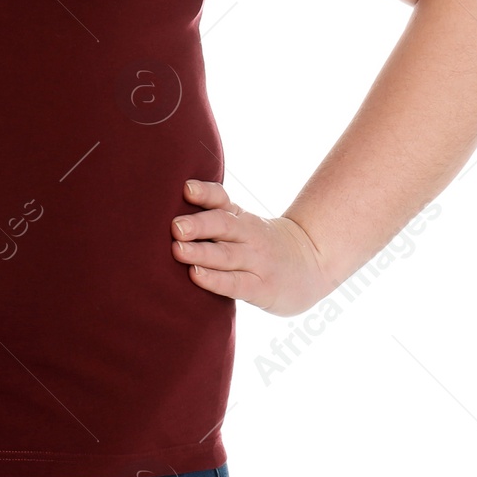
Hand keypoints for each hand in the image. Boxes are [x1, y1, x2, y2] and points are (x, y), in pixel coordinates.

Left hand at [170, 179, 330, 316]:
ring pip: (226, 255)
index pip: (222, 200)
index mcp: (240, 217)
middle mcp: (248, 235)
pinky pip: (235, 283)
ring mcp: (256, 261)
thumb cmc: (262, 244)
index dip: (205, 193)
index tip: (186, 189)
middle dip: (198, 224)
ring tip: (178, 249)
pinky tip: (196, 275)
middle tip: (175, 226)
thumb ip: (213, 216)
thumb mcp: (243, 224)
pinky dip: (215, 280)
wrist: (312, 265)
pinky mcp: (261, 287)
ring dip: (201, 252)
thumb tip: (164, 209)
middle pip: (223, 225)